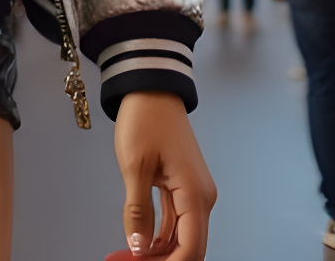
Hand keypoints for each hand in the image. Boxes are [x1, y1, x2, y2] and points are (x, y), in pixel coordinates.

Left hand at [114, 91, 215, 259]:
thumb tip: (139, 246)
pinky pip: (177, 220)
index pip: (191, 248)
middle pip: (190, 246)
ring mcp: (194, 191)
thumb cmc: (145, 120)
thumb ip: (138, 211)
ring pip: (183, 235)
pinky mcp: (184, 186)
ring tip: (132, 255)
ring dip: (161, 251)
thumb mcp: (135, 168)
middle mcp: (201, 196)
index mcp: (195, 193)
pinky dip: (161, 234)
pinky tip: (141, 241)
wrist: (151, 90)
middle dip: (165, 260)